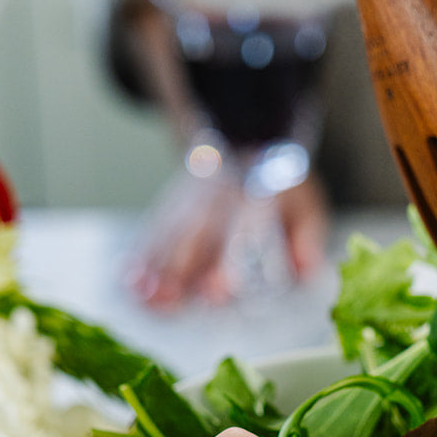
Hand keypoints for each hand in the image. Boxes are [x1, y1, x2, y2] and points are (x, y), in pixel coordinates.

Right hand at [128, 168, 330, 307]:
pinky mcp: (170, 207)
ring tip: (145, 298)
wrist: (243, 137)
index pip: (241, 231)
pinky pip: (152, 232)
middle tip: (168, 299)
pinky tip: (129, 281)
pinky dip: (140, 256)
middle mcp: (217, 200)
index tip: (219, 289)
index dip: (229, 261)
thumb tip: (307, 270)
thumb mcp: (305, 203)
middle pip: (195, 235)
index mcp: (252, 198)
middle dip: (180, 269)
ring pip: (168, 235)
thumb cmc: (277, 185)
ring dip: (154, 268)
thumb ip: (306, 238)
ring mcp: (189, 202)